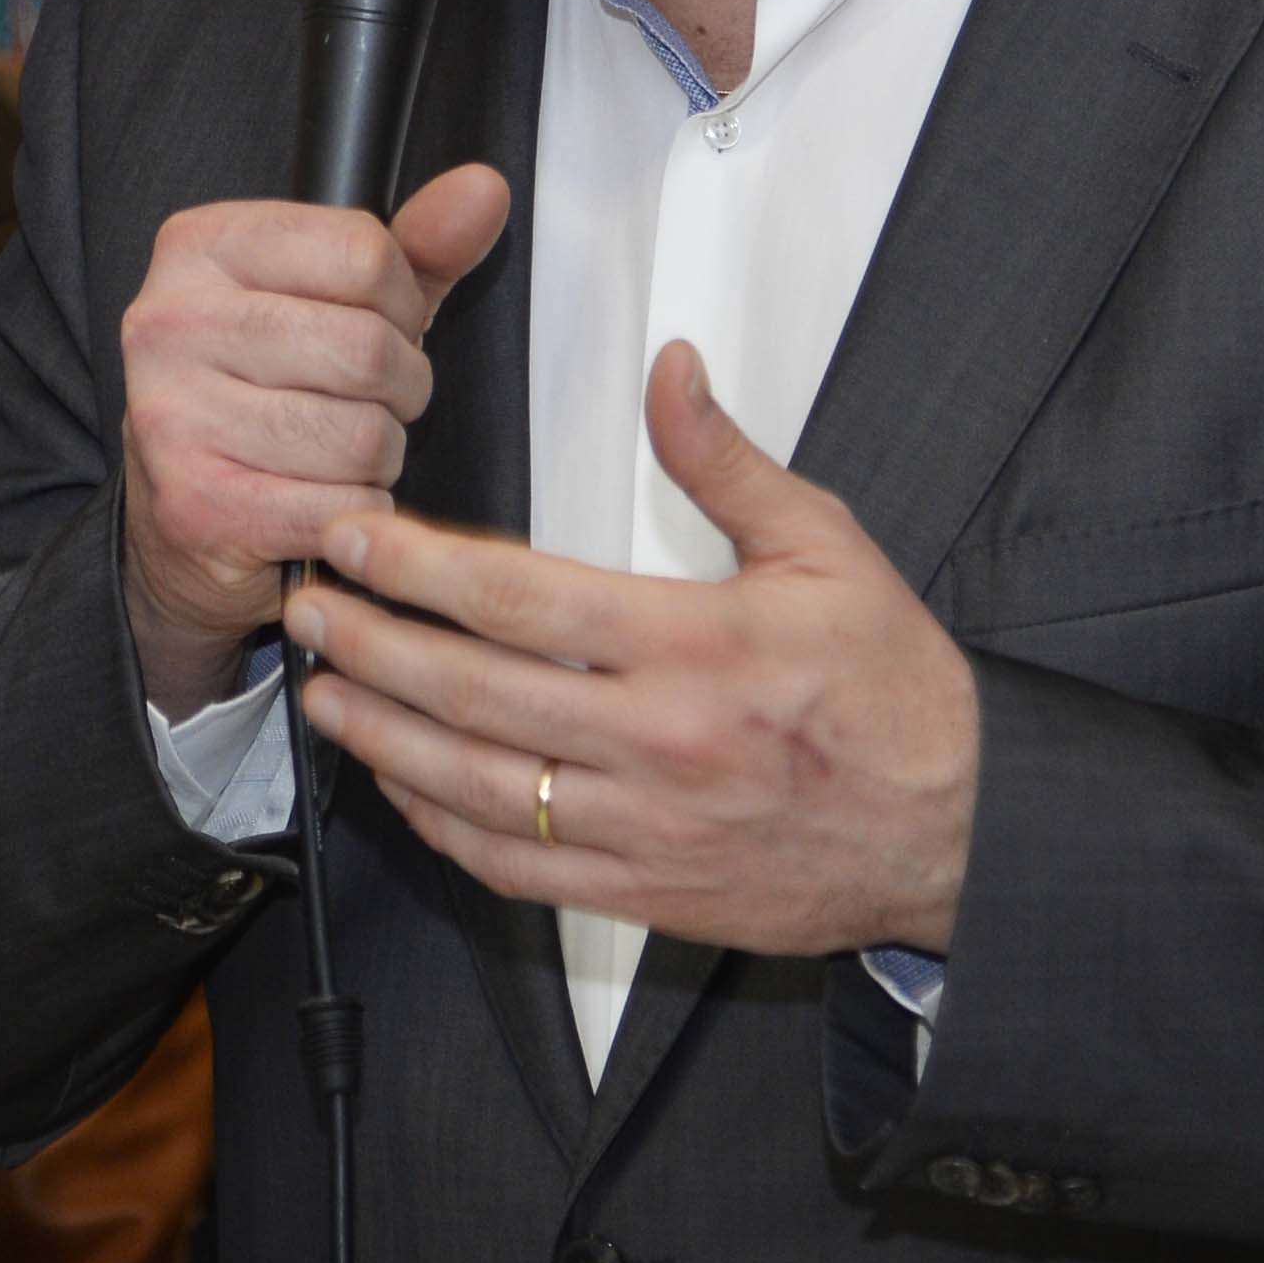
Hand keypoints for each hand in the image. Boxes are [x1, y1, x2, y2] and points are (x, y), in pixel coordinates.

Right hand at [116, 165, 511, 715]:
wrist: (187, 520)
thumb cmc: (266, 392)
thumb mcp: (339, 300)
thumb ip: (416, 246)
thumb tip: (483, 191)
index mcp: (200, 246)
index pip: (364, 252)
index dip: (402, 302)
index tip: (376, 326)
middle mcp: (171, 322)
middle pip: (369, 348)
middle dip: (400, 388)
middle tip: (365, 401)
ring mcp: (175, 415)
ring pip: (362, 436)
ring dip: (377, 457)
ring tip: (335, 452)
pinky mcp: (198, 504)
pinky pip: (343, 506)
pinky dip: (356, 513)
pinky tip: (316, 500)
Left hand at [288, 342, 978, 957]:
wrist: (958, 832)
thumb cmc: (896, 692)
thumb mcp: (828, 548)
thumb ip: (727, 461)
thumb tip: (671, 370)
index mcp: (695, 647)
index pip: (517, 599)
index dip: (415, 567)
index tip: (353, 538)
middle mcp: (657, 743)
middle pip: (471, 693)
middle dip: (370, 647)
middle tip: (305, 611)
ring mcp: (644, 829)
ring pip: (476, 789)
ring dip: (383, 739)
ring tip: (322, 694)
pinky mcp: (644, 892)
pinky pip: (516, 869)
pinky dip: (443, 829)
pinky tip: (402, 786)